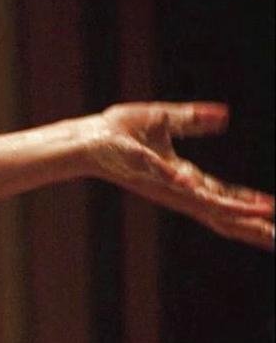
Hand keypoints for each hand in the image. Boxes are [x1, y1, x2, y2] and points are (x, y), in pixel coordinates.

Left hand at [85, 102, 273, 249]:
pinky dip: (184, 182)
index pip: (222, 195)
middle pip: (220, 212)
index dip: (247, 205)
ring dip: (236, 211)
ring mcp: (162, 183)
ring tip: (266, 220)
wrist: (86, 138)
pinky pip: (168, 178)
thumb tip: (225, 116)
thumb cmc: (118, 132)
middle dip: (251, 226)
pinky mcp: (144, 170)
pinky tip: (198, 184)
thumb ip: (195, 120)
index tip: (272, 214)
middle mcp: (175, 188)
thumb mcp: (166, 120)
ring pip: (204, 204)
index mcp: (182, 177)